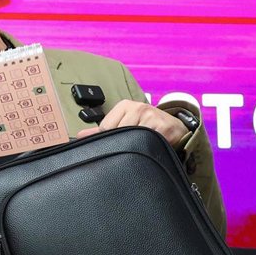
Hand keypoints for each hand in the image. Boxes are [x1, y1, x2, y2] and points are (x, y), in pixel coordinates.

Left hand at [75, 99, 189, 147]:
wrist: (176, 126)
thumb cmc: (146, 125)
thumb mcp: (124, 122)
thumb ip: (102, 130)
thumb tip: (79, 135)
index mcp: (124, 105)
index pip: (105, 128)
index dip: (108, 139)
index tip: (116, 142)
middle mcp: (138, 107)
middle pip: (118, 133)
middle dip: (121, 144)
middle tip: (129, 147)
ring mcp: (152, 116)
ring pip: (132, 138)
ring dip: (135, 147)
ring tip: (140, 147)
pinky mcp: (164, 127)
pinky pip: (148, 143)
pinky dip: (147, 148)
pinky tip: (149, 148)